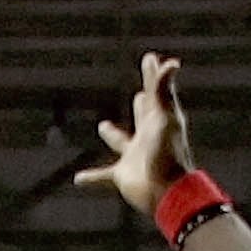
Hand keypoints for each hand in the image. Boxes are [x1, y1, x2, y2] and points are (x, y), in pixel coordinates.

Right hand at [75, 50, 194, 216]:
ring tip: (103, 126)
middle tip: (141, 94)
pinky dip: (91, 177)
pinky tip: (78, 179)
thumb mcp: (165, 118)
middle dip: (143, 103)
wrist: (167, 192)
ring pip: (121, 142)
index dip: (153, 74)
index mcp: (158, 120)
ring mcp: (134, 156)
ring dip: (113, 135)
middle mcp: (147, 137)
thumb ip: (163, 90)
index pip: (155, 92)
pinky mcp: (123, 176)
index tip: (150, 58)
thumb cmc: (168, 154)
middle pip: (143, 114)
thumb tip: (172, 63)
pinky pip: (102, 175)